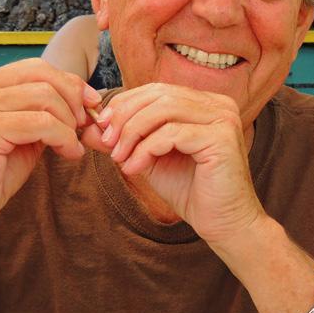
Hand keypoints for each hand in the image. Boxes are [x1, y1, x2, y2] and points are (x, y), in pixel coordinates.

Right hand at [0, 59, 100, 242]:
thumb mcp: (20, 138)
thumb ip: (40, 115)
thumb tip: (79, 103)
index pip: (34, 68)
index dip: (68, 82)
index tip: (90, 102)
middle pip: (42, 76)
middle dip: (74, 98)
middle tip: (85, 124)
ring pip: (45, 97)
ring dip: (69, 121)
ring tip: (73, 144)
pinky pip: (41, 123)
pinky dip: (64, 136)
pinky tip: (69, 153)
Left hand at [82, 83, 264, 247]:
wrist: (224, 223)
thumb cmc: (191, 190)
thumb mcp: (150, 158)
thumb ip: (125, 139)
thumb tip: (89, 127)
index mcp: (205, 102)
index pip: (157, 89)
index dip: (125, 104)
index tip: (101, 126)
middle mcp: (218, 104)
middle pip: (158, 94)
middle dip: (125, 117)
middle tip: (106, 142)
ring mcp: (223, 118)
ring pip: (163, 110)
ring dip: (132, 133)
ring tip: (119, 158)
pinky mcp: (221, 137)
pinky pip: (172, 133)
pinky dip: (146, 149)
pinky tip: (134, 168)